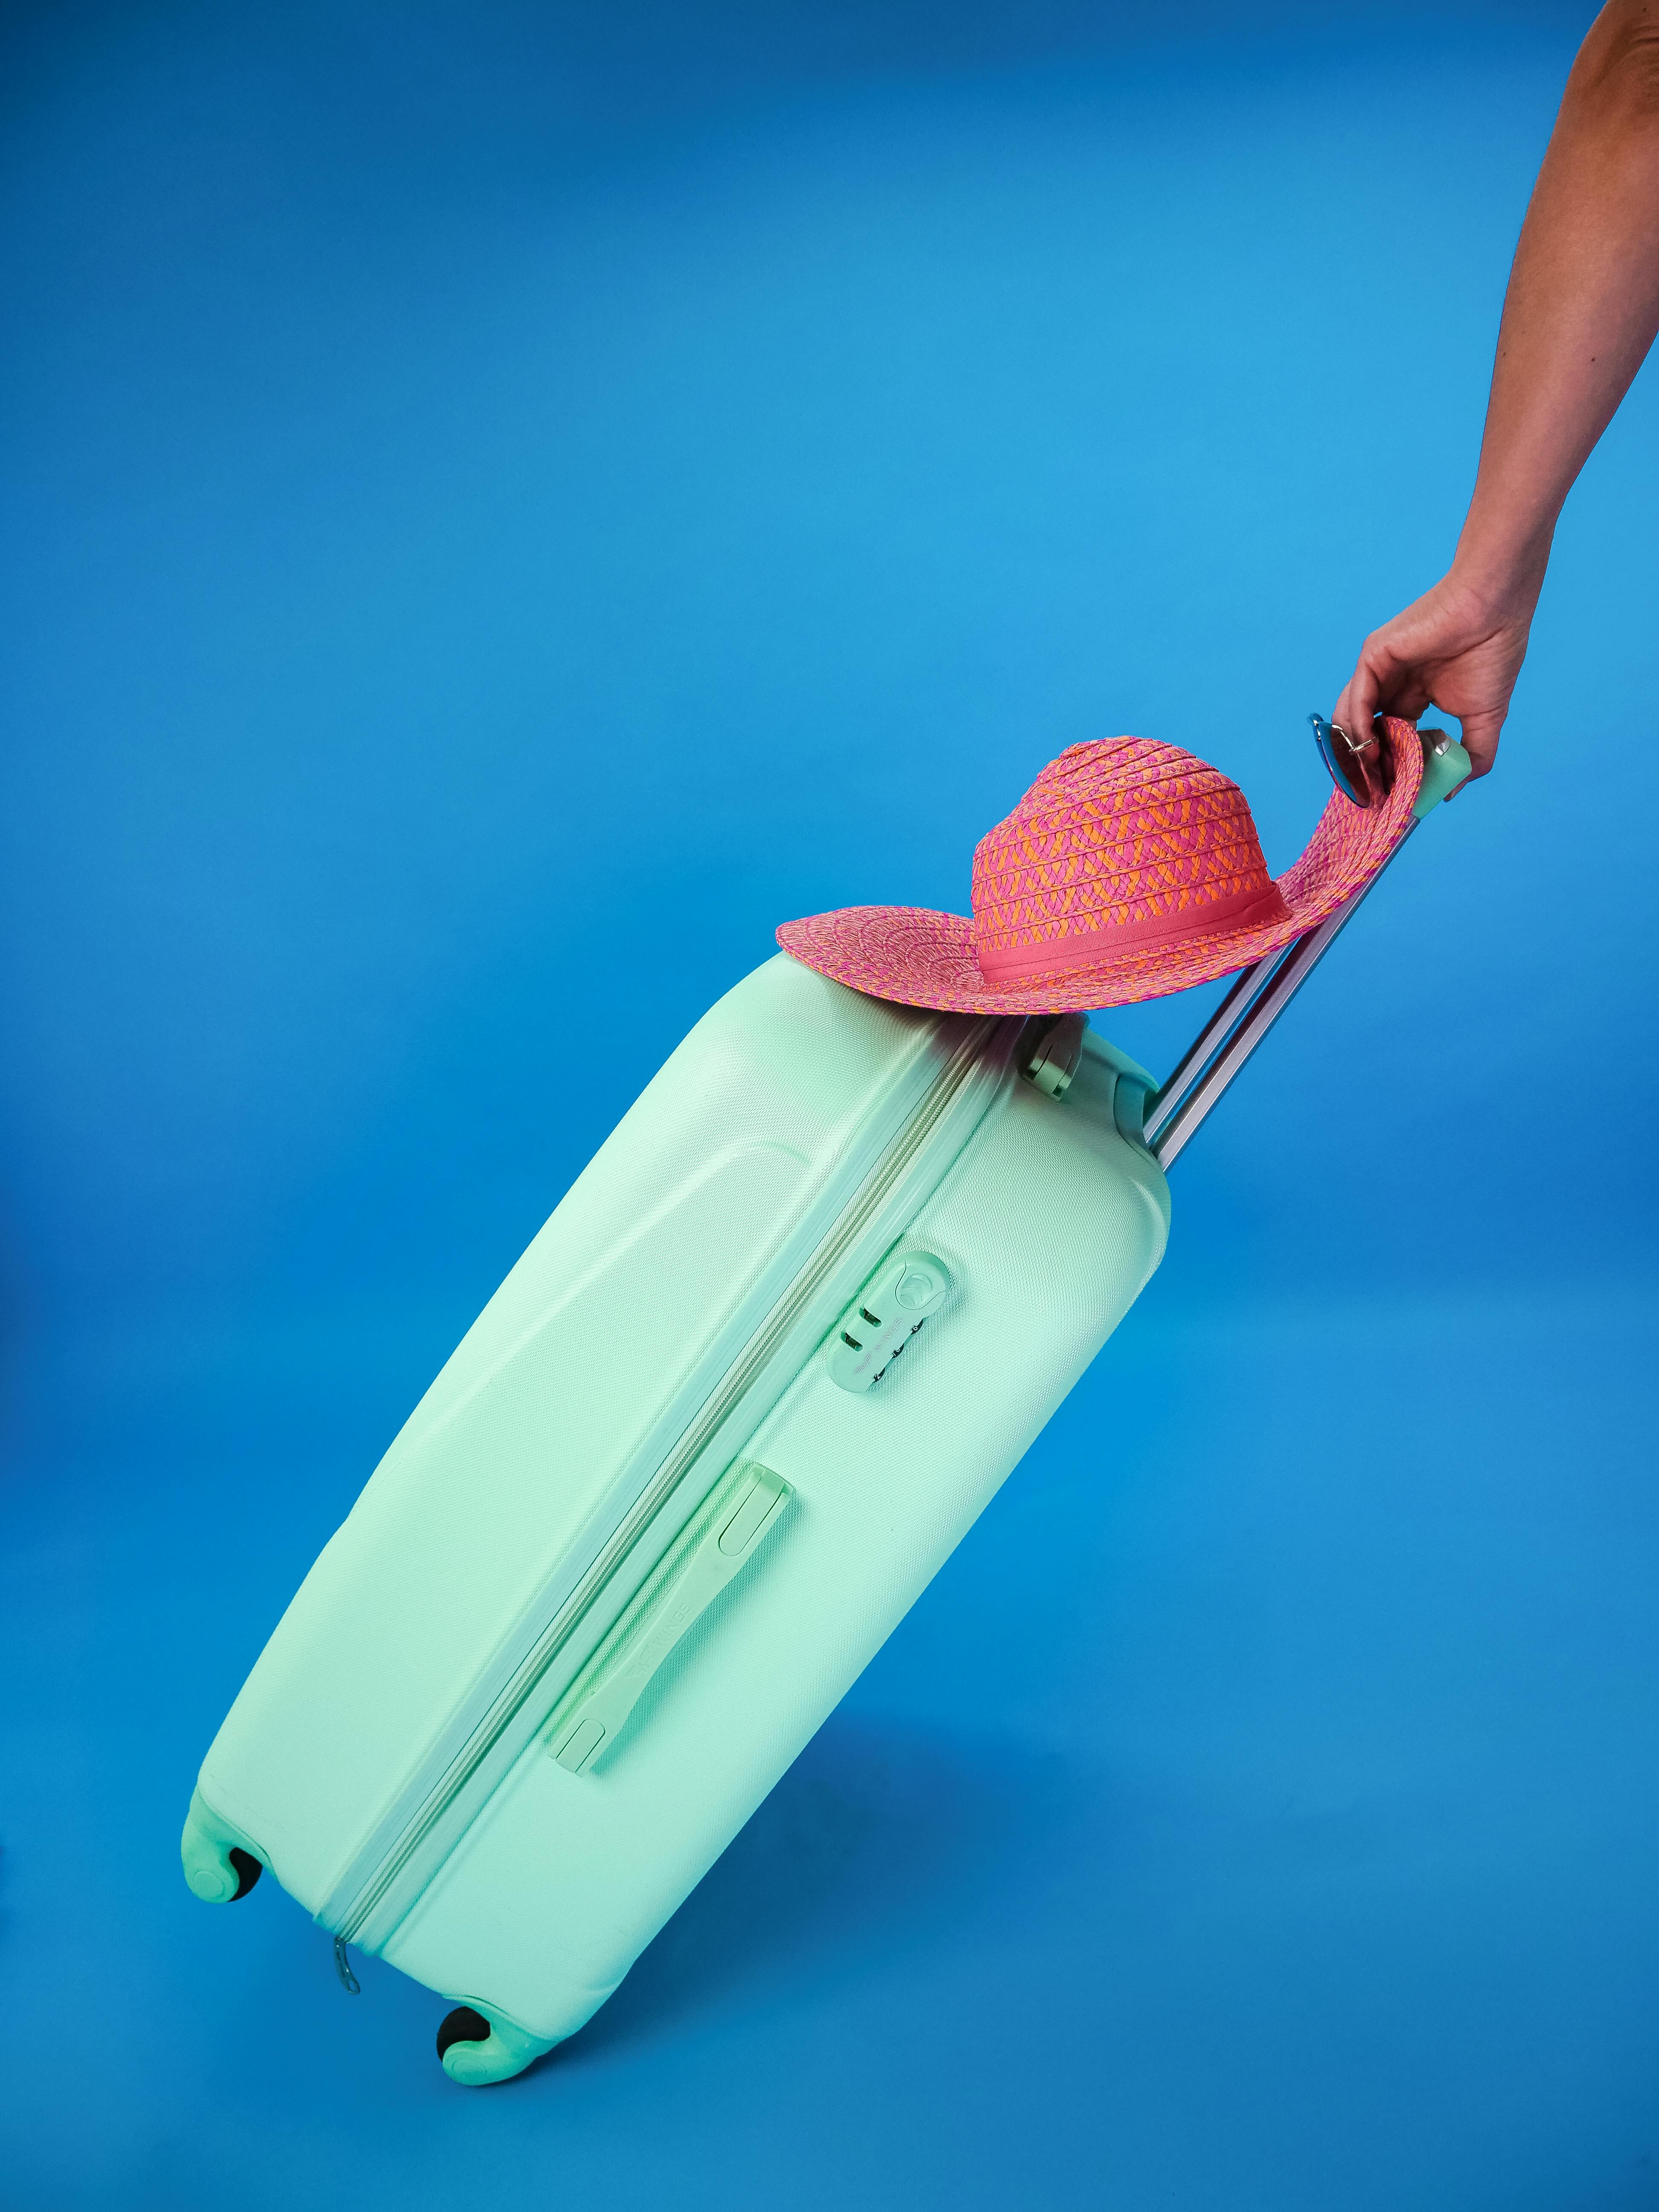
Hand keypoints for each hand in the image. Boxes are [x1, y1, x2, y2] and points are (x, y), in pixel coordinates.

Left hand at [1331, 566, 1540, 783]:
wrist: (1495, 609)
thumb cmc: (1494, 653)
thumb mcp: (1485, 719)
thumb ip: (1470, 756)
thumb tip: (1451, 790)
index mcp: (1414, 699)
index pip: (1390, 741)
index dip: (1389, 770)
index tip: (1390, 800)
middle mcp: (1392, 686)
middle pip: (1366, 734)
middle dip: (1366, 769)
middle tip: (1371, 799)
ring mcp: (1381, 671)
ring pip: (1351, 719)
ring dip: (1355, 754)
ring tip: (1367, 780)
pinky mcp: (1374, 656)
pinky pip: (1355, 698)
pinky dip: (1356, 727)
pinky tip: (1367, 749)